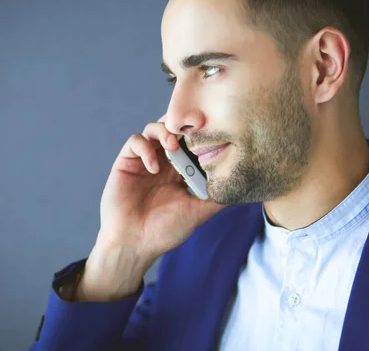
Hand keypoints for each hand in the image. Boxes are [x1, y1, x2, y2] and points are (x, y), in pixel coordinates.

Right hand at [97, 115, 225, 262]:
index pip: (192, 142)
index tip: (211, 133)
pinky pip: (135, 141)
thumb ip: (216, 198)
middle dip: (183, 126)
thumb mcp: (197, 212)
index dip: (200, 134)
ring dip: (165, 132)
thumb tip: (241, 188)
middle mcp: (163, 161)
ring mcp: (144, 160)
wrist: (134, 243)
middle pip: (173, 128)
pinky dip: (146, 148)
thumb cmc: (165, 230)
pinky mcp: (127, 162)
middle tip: (192, 131)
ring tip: (172, 146)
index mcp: (180, 170)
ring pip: (154, 128)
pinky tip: (153, 167)